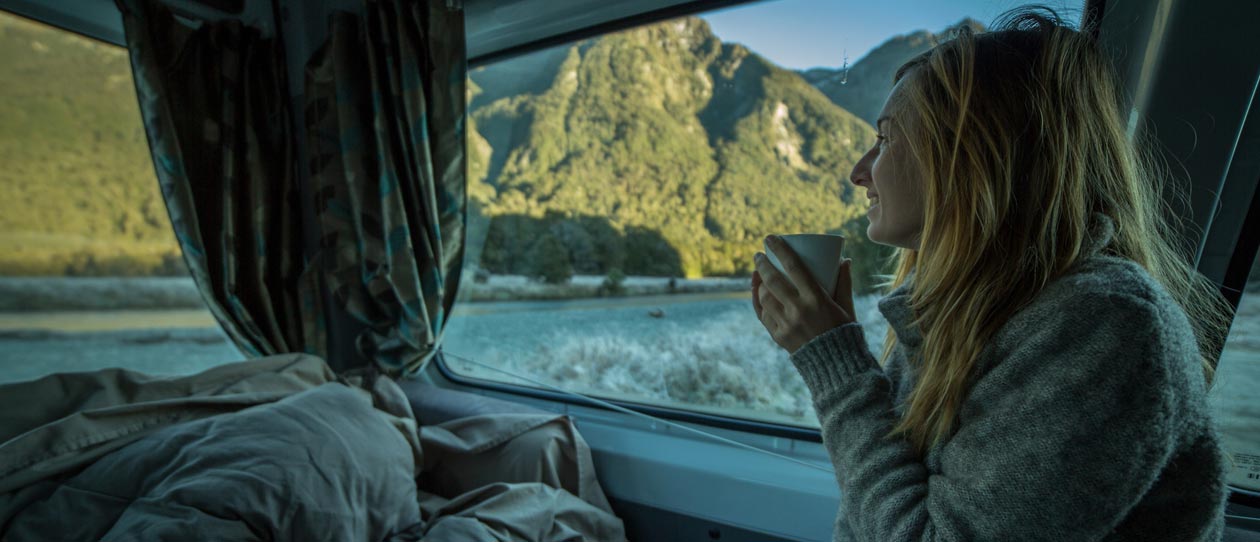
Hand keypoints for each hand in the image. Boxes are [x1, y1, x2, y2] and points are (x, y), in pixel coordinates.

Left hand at [752, 236, 855, 353]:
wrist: (837, 367)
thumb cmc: (845, 332)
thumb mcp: (847, 306)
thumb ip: (845, 282)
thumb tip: (845, 260)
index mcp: (817, 299)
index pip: (794, 267)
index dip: (780, 250)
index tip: (770, 238)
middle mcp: (798, 310)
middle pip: (773, 280)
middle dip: (762, 264)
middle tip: (759, 255)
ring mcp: (786, 324)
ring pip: (764, 297)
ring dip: (758, 283)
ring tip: (758, 273)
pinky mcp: (778, 336)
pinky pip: (763, 314)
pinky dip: (758, 301)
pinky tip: (757, 292)